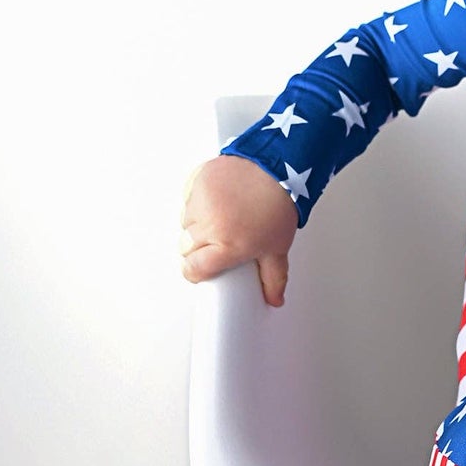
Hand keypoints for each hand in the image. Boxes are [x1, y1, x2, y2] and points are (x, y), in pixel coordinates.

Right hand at [180, 155, 298, 305]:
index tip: (202, 270)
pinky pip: (187, 198)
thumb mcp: (279, 247)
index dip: (196, 272)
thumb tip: (274, 299)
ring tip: (224, 217)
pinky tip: (218, 199)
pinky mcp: (195, 181)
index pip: (193, 269)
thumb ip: (274, 278)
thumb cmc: (280, 205)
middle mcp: (208, 225)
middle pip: (185, 247)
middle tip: (219, 241)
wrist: (280, 167)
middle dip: (199, 248)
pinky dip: (198, 201)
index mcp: (227, 246)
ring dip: (198, 223)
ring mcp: (199, 202)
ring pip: (185, 222)